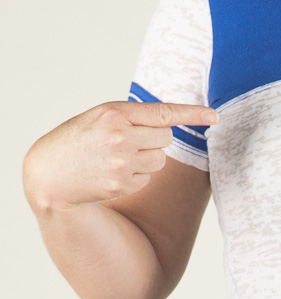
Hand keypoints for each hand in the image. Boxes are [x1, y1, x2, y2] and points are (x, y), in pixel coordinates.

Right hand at [24, 101, 217, 211]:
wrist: (48, 174)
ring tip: (117, 159)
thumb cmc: (78, 140)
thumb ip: (132, 116)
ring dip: (147, 159)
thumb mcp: (99, 117)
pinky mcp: (122, 185)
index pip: (163, 113)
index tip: (214, 116)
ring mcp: (121, 163)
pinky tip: (112, 174)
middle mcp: (119, 137)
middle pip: (166, 138)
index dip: (193, 114)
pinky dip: (136, 177)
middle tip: (127, 142)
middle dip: (154, 140)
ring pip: (160, 159)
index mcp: (113, 114)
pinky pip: (148, 178)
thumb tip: (171, 124)